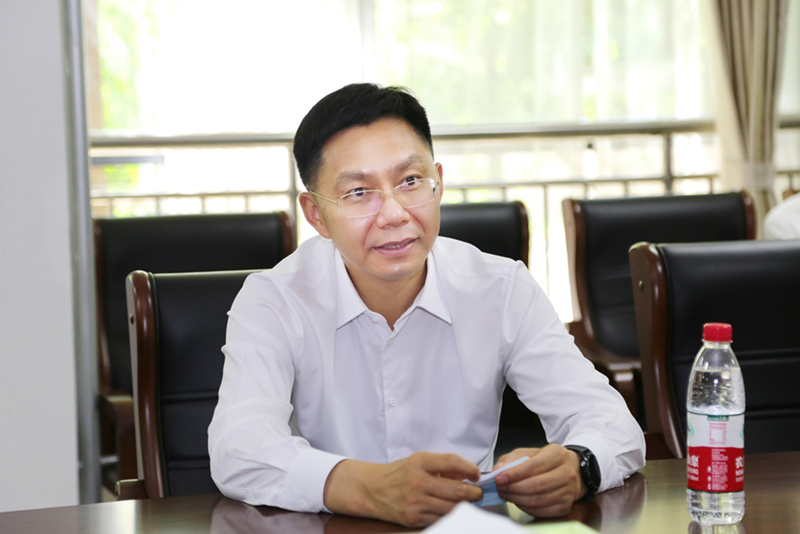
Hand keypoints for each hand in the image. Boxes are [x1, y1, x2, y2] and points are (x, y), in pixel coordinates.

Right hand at [323, 452, 482, 527]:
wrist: (373, 490)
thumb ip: (443, 466)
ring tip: (469, 502)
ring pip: (453, 508)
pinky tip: (453, 511)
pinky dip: (451, 516)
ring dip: (466, 506)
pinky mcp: (414, 518)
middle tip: (478, 492)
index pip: (453, 462)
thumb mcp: (419, 461)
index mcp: (420, 462)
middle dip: (475, 493)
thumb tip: (468, 474)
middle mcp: (418, 482)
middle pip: (458, 490)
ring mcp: (416, 502)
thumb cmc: (400, 473)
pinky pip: (441, 519)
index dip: (470, 468)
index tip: (476, 474)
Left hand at [493, 444, 583, 517]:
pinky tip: (519, 502)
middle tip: (500, 489)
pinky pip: (542, 511)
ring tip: (506, 495)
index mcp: (557, 454)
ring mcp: (568, 491)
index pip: (534, 466)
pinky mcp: (566, 505)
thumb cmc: (547, 461)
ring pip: (539, 500)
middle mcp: (567, 473)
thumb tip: (498, 470)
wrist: (571, 470)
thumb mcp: (530, 453)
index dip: (515, 474)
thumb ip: (512, 459)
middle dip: (513, 489)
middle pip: (536, 485)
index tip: (499, 479)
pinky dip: (526, 508)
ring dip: (517, 500)